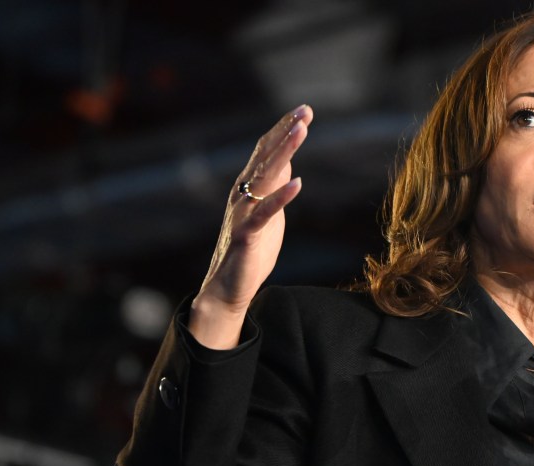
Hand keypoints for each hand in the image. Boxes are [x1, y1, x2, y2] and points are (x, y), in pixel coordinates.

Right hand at [189, 104, 313, 348]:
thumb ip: (274, 185)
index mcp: (248, 188)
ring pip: (264, 177)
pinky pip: (265, 213)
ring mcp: (244, 213)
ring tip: (301, 132)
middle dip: (285, 132)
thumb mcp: (269, 212)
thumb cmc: (251, 249)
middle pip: (265, 156)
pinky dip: (280, 197)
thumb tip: (287, 159)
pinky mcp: (247, 235)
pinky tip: (297, 183)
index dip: (283, 129)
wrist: (228, 287)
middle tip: (304, 111)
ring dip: (283, 152)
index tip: (304, 110)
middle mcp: (243, 194)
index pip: (265, 150)